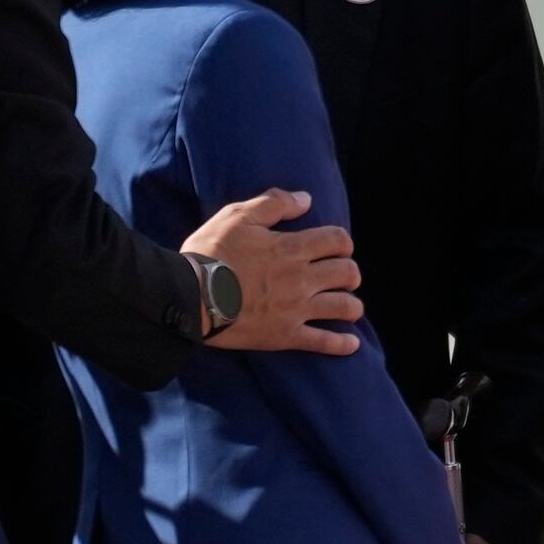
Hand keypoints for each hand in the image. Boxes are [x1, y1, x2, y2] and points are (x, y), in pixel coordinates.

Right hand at [183, 190, 361, 354]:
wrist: (191, 296)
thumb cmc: (211, 253)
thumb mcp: (237, 216)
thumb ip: (274, 203)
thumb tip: (305, 199)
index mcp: (292, 248)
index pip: (337, 240)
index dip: (343, 242)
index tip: (337, 247)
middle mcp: (302, 279)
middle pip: (347, 273)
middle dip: (350, 272)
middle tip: (342, 275)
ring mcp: (296, 309)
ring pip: (343, 307)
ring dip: (352, 306)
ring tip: (350, 306)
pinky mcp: (286, 336)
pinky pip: (323, 342)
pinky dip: (342, 343)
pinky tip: (352, 344)